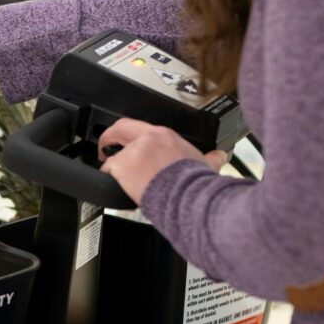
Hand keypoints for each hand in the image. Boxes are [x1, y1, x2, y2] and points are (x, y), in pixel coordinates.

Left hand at [98, 118, 229, 203]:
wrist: (188, 197)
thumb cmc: (194, 184)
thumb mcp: (203, 164)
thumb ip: (208, 158)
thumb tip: (218, 157)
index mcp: (165, 136)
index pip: (142, 126)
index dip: (131, 134)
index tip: (129, 141)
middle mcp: (147, 139)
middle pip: (120, 128)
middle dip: (109, 137)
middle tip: (104, 147)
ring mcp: (133, 152)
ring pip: (114, 154)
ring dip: (114, 166)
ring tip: (118, 177)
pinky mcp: (122, 165)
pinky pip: (107, 169)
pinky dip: (109, 176)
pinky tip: (116, 184)